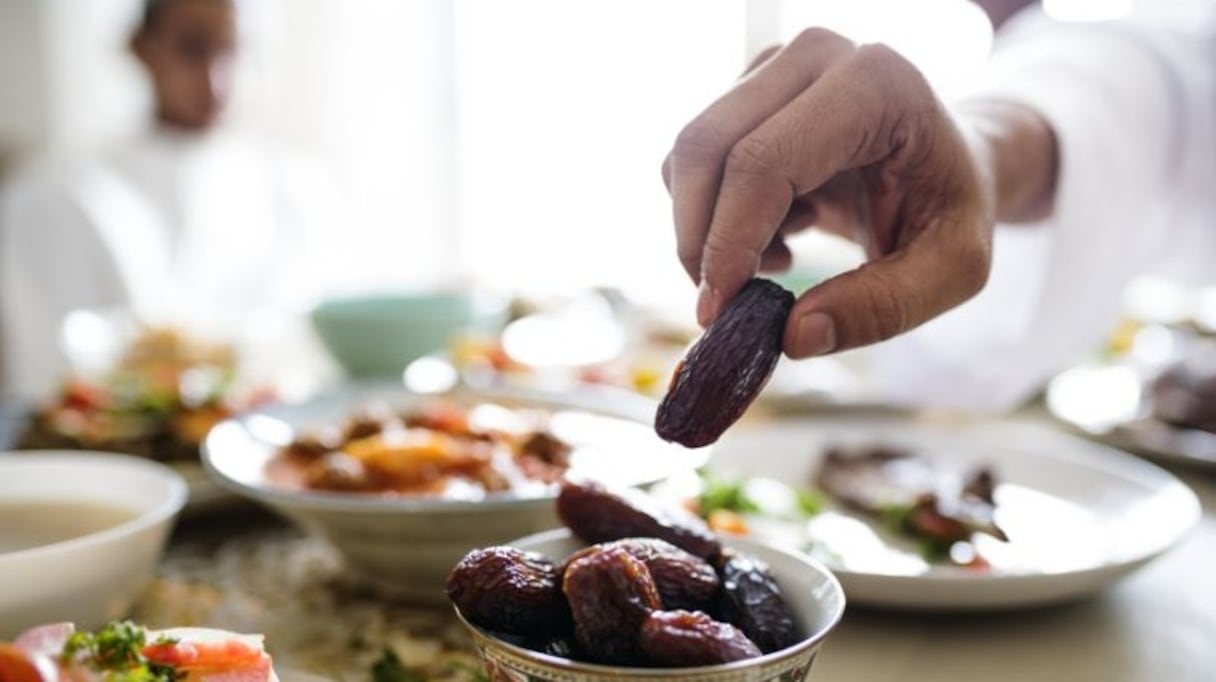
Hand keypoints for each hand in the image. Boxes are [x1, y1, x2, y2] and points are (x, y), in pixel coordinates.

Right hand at [662, 29, 994, 357]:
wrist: (950, 163)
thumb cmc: (953, 209)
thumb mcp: (953, 271)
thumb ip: (882, 307)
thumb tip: (792, 336)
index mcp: (876, 85)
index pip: (764, 162)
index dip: (729, 241)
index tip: (720, 312)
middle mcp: (818, 55)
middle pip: (707, 149)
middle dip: (699, 240)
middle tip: (726, 305)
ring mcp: (777, 64)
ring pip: (689, 156)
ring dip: (708, 229)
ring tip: (778, 259)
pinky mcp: (749, 86)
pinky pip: (694, 160)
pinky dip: (715, 214)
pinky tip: (776, 232)